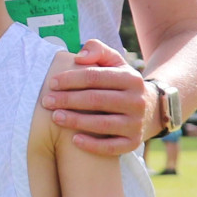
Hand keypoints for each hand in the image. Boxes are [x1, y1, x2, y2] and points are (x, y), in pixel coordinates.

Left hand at [44, 39, 148, 155]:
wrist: (149, 109)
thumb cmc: (120, 83)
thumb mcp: (115, 62)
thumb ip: (97, 50)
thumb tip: (80, 58)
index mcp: (130, 78)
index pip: (95, 77)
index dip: (71, 79)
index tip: (52, 83)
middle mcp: (136, 101)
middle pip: (96, 100)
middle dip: (68, 100)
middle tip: (47, 101)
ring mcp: (136, 123)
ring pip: (102, 124)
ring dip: (75, 121)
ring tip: (55, 117)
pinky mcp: (133, 142)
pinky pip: (111, 147)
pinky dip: (92, 145)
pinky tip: (74, 140)